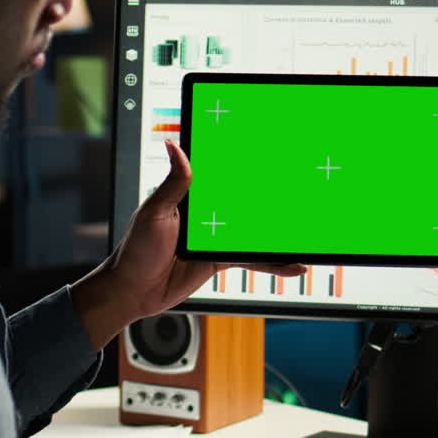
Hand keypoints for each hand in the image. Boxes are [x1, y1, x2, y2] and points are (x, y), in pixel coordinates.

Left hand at [72, 140, 305, 349]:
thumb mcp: (155, 212)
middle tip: (302, 188)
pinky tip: (294, 266)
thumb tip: (175, 145)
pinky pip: (252, 258)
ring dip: (279, 232)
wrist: (133, 292)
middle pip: (246, 200)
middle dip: (272, 195)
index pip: (222, 174)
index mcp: (190, 194)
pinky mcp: (220, 258)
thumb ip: (173, 183)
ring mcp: (216, 235)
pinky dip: (273, 263)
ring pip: (255, 230)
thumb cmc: (135, 249)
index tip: (270, 152)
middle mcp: (206, 212)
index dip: (244, 164)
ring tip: (305, 229)